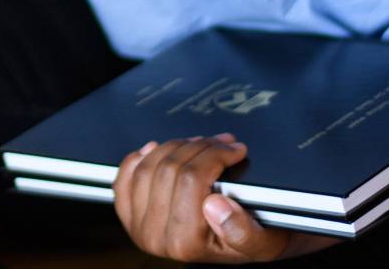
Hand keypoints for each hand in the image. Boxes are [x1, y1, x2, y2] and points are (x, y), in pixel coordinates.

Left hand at [113, 133, 293, 262]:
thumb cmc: (249, 239)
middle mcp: (155, 237)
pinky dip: (140, 157)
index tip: (234, 149)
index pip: (191, 179)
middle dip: (200, 146)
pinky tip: (157, 150)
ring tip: (200, 144)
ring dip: (175, 146)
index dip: (215, 155)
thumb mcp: (263, 242)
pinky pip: (125, 175)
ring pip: (147, 166)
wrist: (236, 245)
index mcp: (185, 244)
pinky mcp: (128, 213)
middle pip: (169, 168)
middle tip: (222, 142)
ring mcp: (137, 225)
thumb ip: (243, 231)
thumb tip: (216, 206)